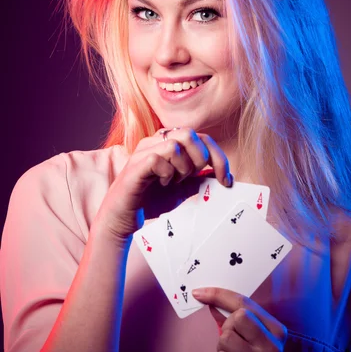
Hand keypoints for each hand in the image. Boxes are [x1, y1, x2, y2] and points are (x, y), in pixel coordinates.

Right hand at [93, 128, 230, 244]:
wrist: (123, 217)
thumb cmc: (150, 199)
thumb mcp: (182, 189)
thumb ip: (198, 178)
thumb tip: (219, 172)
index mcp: (169, 143)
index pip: (202, 137)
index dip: (218, 157)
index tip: (226, 180)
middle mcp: (156, 141)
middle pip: (189, 133)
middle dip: (200, 158)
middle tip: (192, 178)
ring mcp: (144, 151)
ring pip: (174, 144)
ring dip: (182, 167)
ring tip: (174, 182)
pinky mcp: (135, 165)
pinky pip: (157, 158)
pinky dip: (167, 173)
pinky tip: (162, 184)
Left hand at [192, 287, 286, 351]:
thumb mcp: (245, 336)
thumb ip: (229, 314)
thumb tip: (206, 295)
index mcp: (277, 331)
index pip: (245, 303)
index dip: (219, 294)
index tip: (199, 292)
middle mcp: (274, 348)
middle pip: (238, 318)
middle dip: (227, 328)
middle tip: (231, 341)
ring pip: (226, 338)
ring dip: (222, 348)